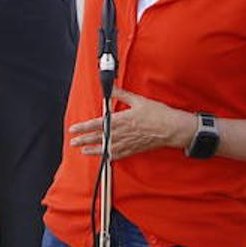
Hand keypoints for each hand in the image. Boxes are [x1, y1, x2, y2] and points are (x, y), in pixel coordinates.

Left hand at [69, 87, 191, 159]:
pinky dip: (110, 156)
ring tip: (84, 151)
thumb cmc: (157, 114)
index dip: (84, 127)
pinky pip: (119, 154)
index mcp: (122, 120)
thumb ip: (122, 95)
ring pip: (106, 148)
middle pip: (99, 137)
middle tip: (74, 142)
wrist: (172, 128)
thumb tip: (111, 89)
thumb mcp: (138, 101)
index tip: (74, 129)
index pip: (98, 124)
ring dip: (94, 149)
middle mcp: (122, 133)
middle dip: (84, 140)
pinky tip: (104, 157)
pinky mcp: (134, 149)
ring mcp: (128, 142)